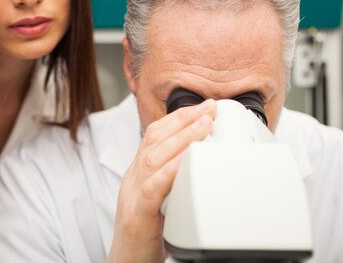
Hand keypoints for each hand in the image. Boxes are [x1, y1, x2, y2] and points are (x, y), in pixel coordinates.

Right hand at [106, 100, 215, 262]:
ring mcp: (132, 196)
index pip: (154, 135)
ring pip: (154, 157)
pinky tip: (186, 160)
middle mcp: (133, 179)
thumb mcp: (160, 200)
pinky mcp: (137, 215)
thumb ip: (173, 179)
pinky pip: (153, 188)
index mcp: (138, 174)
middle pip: (154, 139)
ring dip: (182, 138)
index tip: (202, 107)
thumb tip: (201, 161)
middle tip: (209, 108)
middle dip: (183, 120)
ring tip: (204, 124)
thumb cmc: (147, 235)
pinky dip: (170, 171)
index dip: (178, 118)